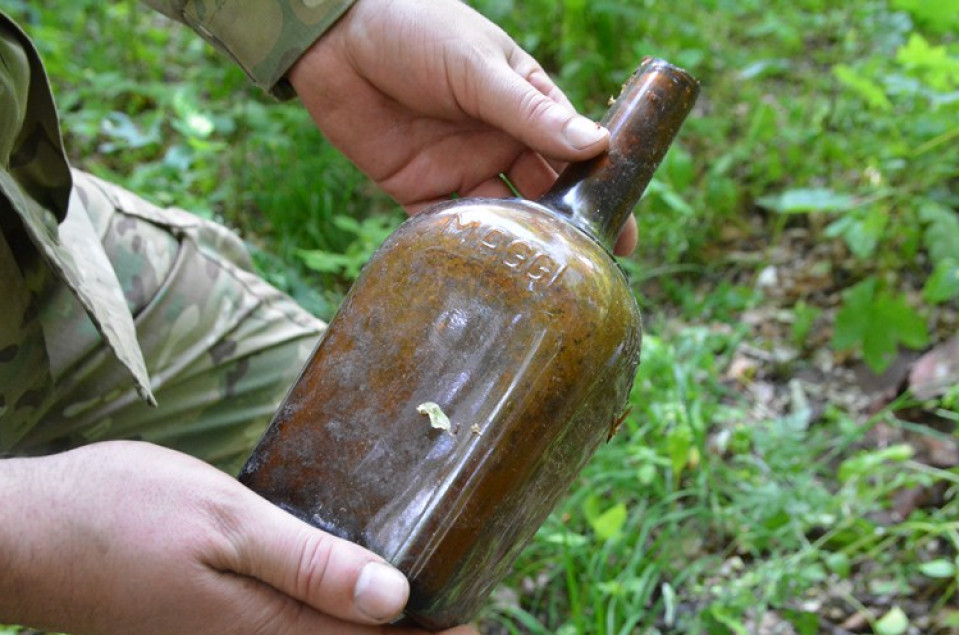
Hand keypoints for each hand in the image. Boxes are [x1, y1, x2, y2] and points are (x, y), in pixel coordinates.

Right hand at [0, 444, 481, 634]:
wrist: (17, 536)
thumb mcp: (225, 523)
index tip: (477, 634)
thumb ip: (309, 563)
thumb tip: (392, 596)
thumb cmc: (115, 514)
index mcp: (257, 631)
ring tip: (410, 608)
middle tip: (457, 617)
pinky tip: (330, 594)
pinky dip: (322, 625)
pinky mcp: (194, 623)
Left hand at [287, 0, 636, 255]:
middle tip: (585, 274)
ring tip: (534, 281)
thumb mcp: (479, 68)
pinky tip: (477, 273)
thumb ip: (530, 113)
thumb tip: (597, 146)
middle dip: (564, 232)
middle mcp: (496, 141)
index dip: (600, 193)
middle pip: (541, 196)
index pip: (573, 155)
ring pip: (497, 217)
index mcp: (524, 105)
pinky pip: (443, 227)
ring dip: (513, 243)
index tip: (624, 233)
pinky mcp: (416, 188)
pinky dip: (459, 249)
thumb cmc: (416, 30)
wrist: (334, 36)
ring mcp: (458, 167)